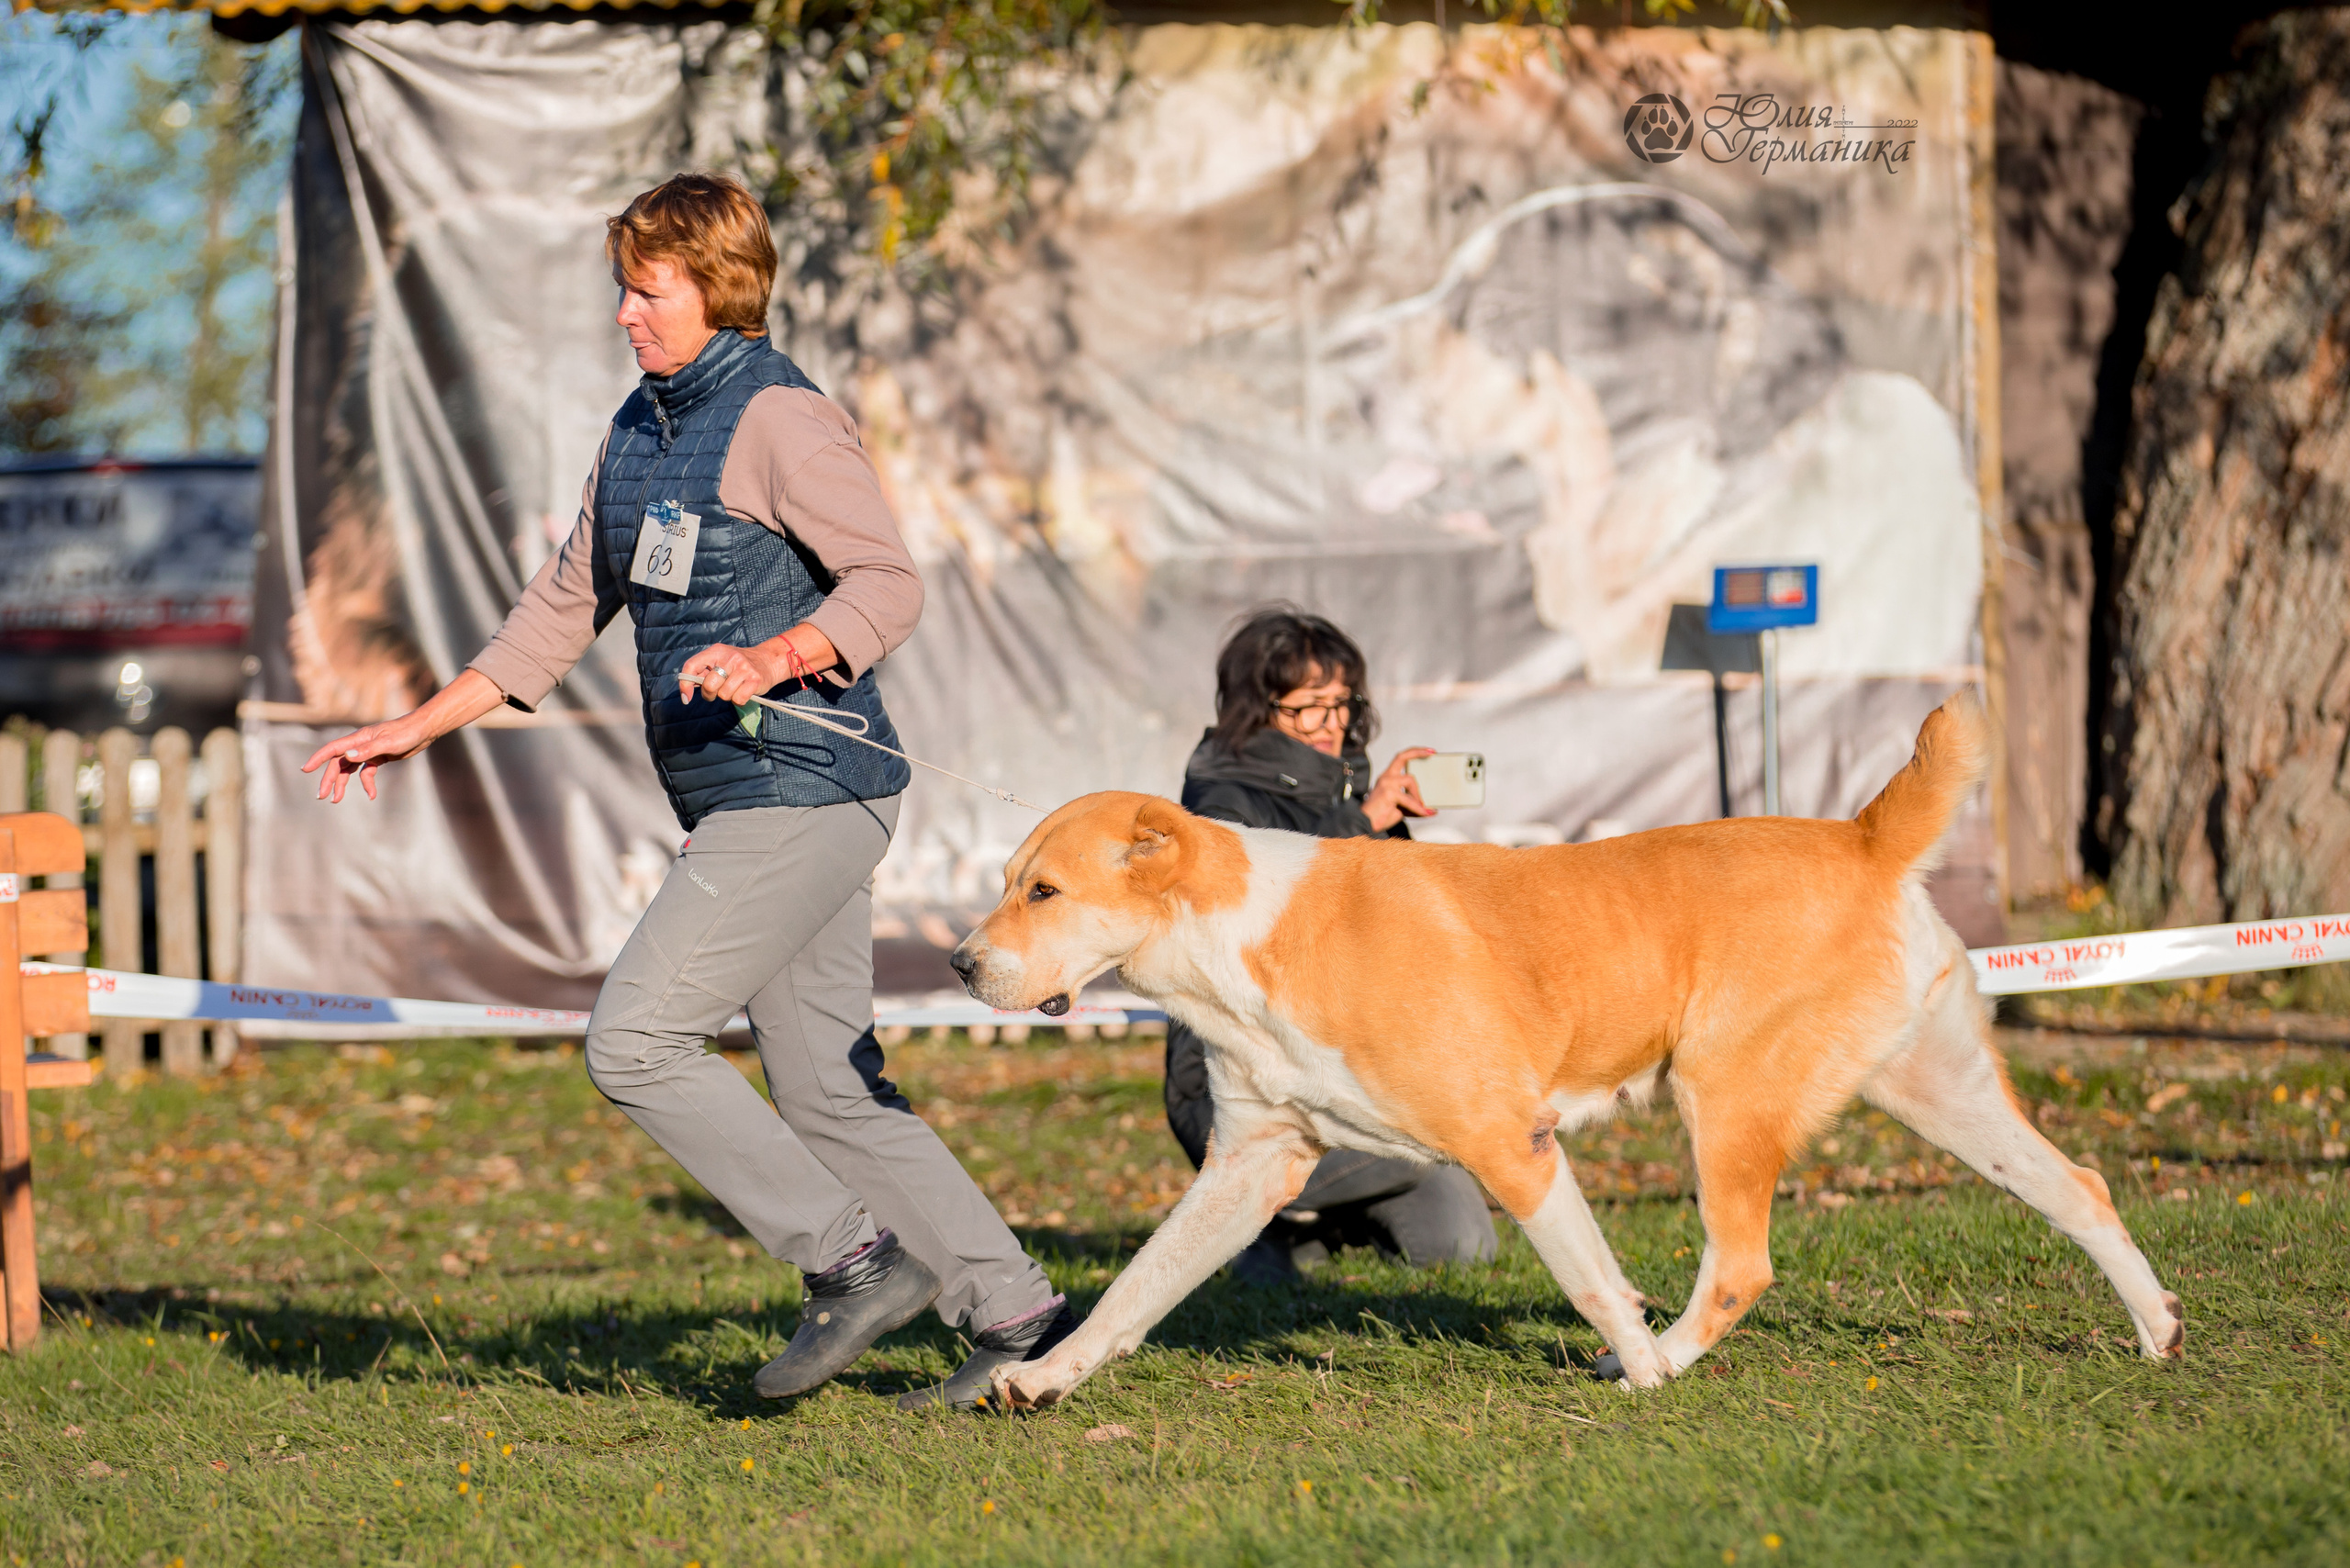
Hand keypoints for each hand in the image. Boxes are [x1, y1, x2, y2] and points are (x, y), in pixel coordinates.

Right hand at [300, 714, 430, 803]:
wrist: (424, 730)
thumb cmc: (406, 733)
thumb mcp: (388, 743)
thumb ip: (368, 750)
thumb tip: (348, 757)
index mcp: (358, 738)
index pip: (333, 749)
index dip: (318, 758)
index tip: (305, 769)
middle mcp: (360, 744)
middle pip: (339, 763)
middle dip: (329, 779)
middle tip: (321, 796)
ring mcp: (369, 751)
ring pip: (350, 769)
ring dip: (343, 784)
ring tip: (336, 800)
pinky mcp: (379, 757)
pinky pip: (366, 772)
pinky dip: (367, 783)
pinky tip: (372, 794)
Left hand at [679, 624, 840, 706]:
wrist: (768, 660)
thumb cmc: (738, 665)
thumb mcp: (719, 661)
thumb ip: (702, 672)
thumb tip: (686, 691)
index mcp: (716, 651)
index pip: (692, 665)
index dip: (685, 684)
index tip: (686, 698)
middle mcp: (730, 657)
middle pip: (709, 685)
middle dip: (710, 694)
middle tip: (717, 691)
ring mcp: (743, 668)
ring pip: (724, 695)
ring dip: (727, 697)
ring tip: (734, 688)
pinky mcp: (755, 680)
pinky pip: (738, 700)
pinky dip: (739, 700)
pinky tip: (743, 692)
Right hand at [1363, 747, 1436, 831]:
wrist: (1366, 825)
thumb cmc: (1381, 815)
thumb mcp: (1401, 806)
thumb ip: (1413, 803)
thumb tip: (1431, 808)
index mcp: (1388, 777)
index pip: (1400, 758)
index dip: (1414, 752)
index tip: (1429, 751)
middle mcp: (1386, 777)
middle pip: (1402, 757)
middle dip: (1418, 752)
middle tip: (1432, 753)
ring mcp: (1386, 784)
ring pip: (1410, 780)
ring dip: (1419, 795)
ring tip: (1423, 808)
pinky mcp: (1388, 793)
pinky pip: (1409, 800)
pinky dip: (1419, 808)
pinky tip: (1425, 812)